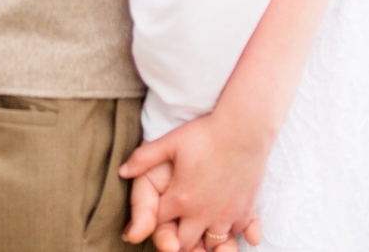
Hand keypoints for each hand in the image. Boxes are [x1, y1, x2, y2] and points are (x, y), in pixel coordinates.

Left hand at [120, 112, 270, 251]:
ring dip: (205, 240)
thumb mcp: (170, 142)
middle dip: (178, 239)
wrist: (244, 129)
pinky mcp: (245, 211)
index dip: (156, 222)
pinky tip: (225, 222)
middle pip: (185, 242)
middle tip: (177, 229)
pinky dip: (230, 232)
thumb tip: (122, 171)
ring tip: (201, 230)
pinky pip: (236, 234)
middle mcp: (202, 213)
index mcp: (180, 199)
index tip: (159, 215)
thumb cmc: (205, 133)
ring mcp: (226, 215)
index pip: (160, 224)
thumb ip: (143, 159)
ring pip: (212, 244)